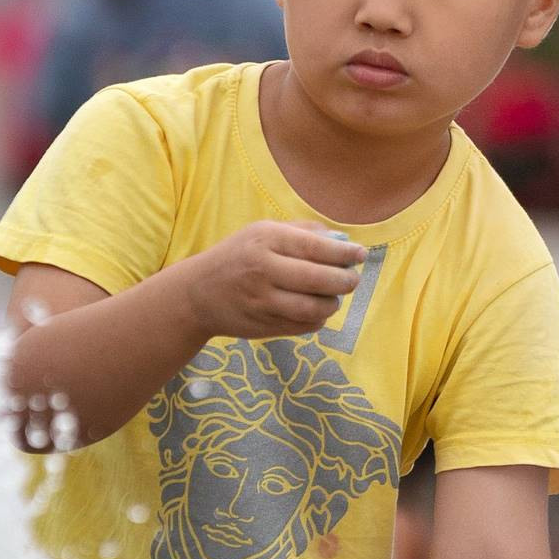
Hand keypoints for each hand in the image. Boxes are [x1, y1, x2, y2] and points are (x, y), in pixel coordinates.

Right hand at [188, 221, 362, 341]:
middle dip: (345, 281)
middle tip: (353, 280)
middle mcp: (264, 270)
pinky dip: (318, 320)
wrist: (197, 293)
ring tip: (334, 297)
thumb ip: (302, 232)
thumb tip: (342, 241)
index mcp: (266, 240)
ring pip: (314, 308)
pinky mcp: (263, 326)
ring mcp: (263, 301)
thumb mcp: (262, 232)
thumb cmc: (237, 256)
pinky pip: (303, 326)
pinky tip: (316, 311)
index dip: (344, 254)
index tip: (361, 255)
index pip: (316, 247)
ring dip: (332, 304)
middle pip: (320, 279)